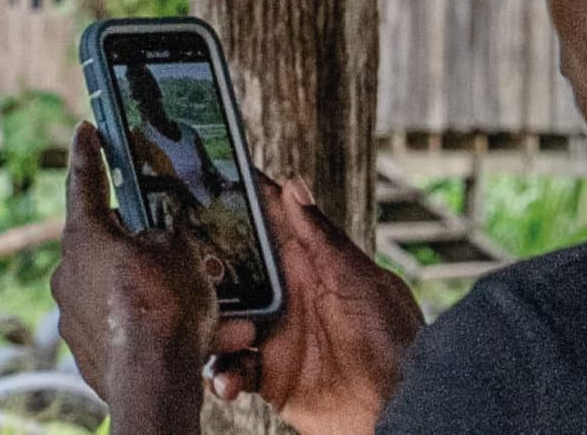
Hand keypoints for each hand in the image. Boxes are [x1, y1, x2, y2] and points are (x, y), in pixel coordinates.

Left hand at [50, 124, 226, 431]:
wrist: (152, 380)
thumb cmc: (164, 306)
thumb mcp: (179, 251)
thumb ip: (165, 235)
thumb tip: (158, 239)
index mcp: (83, 237)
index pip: (85, 182)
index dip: (88, 152)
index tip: (84, 130)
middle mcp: (67, 273)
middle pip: (106, 244)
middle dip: (143, 245)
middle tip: (176, 246)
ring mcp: (71, 314)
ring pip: (120, 290)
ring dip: (157, 293)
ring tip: (204, 306)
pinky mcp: (85, 350)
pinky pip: (122, 326)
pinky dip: (150, 326)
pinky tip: (188, 337)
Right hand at [208, 161, 425, 434]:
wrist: (400, 408)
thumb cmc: (396, 342)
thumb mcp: (360, 282)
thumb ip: (323, 239)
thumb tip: (295, 186)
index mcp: (310, 268)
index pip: (269, 225)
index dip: (239, 202)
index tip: (202, 179)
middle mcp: (287, 299)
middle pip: (231, 274)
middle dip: (205, 271)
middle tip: (185, 272)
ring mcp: (276, 337)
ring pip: (222, 322)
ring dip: (211, 330)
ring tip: (223, 338)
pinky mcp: (270, 376)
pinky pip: (231, 370)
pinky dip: (222, 376)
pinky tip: (228, 380)